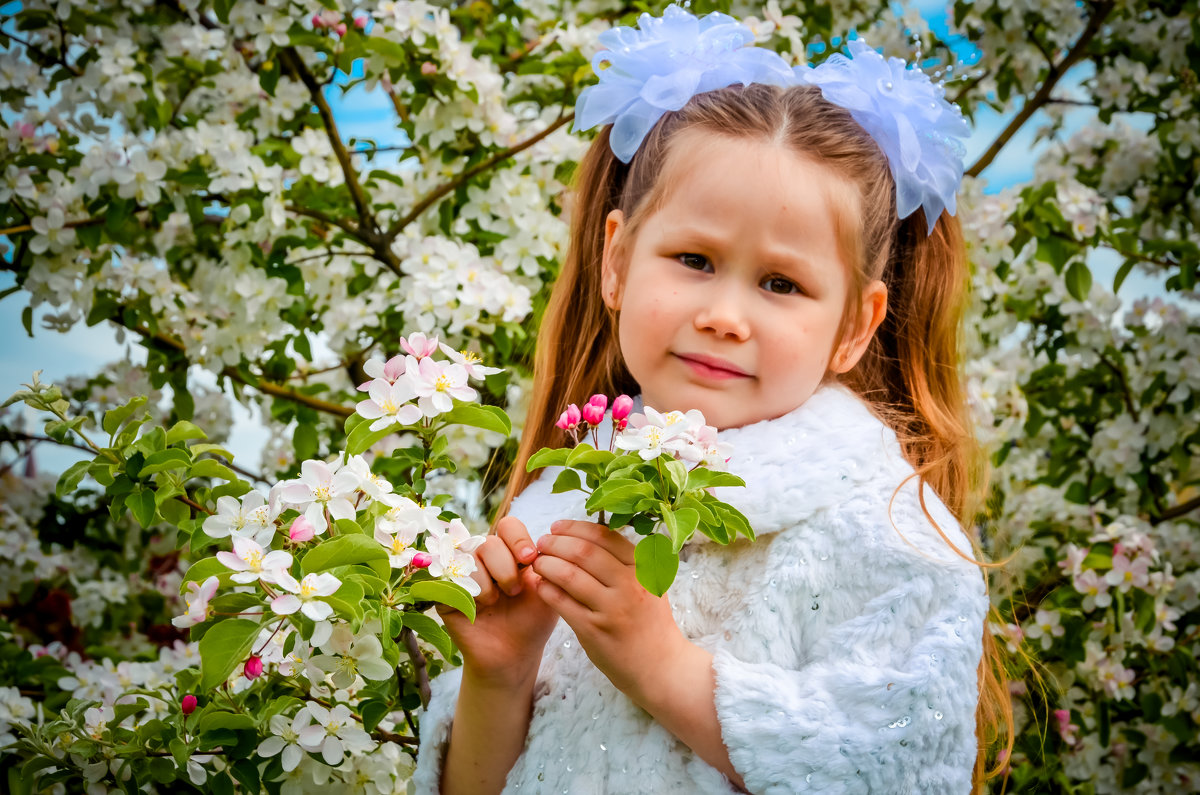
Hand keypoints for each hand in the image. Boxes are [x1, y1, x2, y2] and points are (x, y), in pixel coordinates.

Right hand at [437, 515, 558, 686]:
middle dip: (506, 567)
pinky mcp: (444, 591)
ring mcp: (462, 572)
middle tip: (514, 591)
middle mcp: (484, 558)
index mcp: (510, 552)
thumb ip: (547, 563)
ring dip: (490, 584)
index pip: (508, 526)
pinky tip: (480, 608)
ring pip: (471, 558)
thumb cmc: (532, 622)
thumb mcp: (547, 589)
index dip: (518, 539)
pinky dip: (472, 592)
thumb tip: (543, 541)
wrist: (513, 655)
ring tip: (497, 602)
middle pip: (489, 541)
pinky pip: (453, 577)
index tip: (530, 559)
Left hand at [532, 520, 689, 698]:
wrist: (660, 667)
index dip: (575, 528)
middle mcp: (629, 585)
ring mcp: (612, 609)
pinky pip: (562, 603)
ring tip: (537, 562)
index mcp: (643, 568)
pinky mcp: (594, 631)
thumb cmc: (650, 622)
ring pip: (569, 575)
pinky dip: (546, 589)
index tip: (558, 527)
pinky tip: (540, 585)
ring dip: (546, 564)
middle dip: (556, 542)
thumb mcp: (650, 584)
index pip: (604, 536)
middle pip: (583, 551)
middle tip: (541, 542)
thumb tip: (590, 534)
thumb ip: (626, 561)